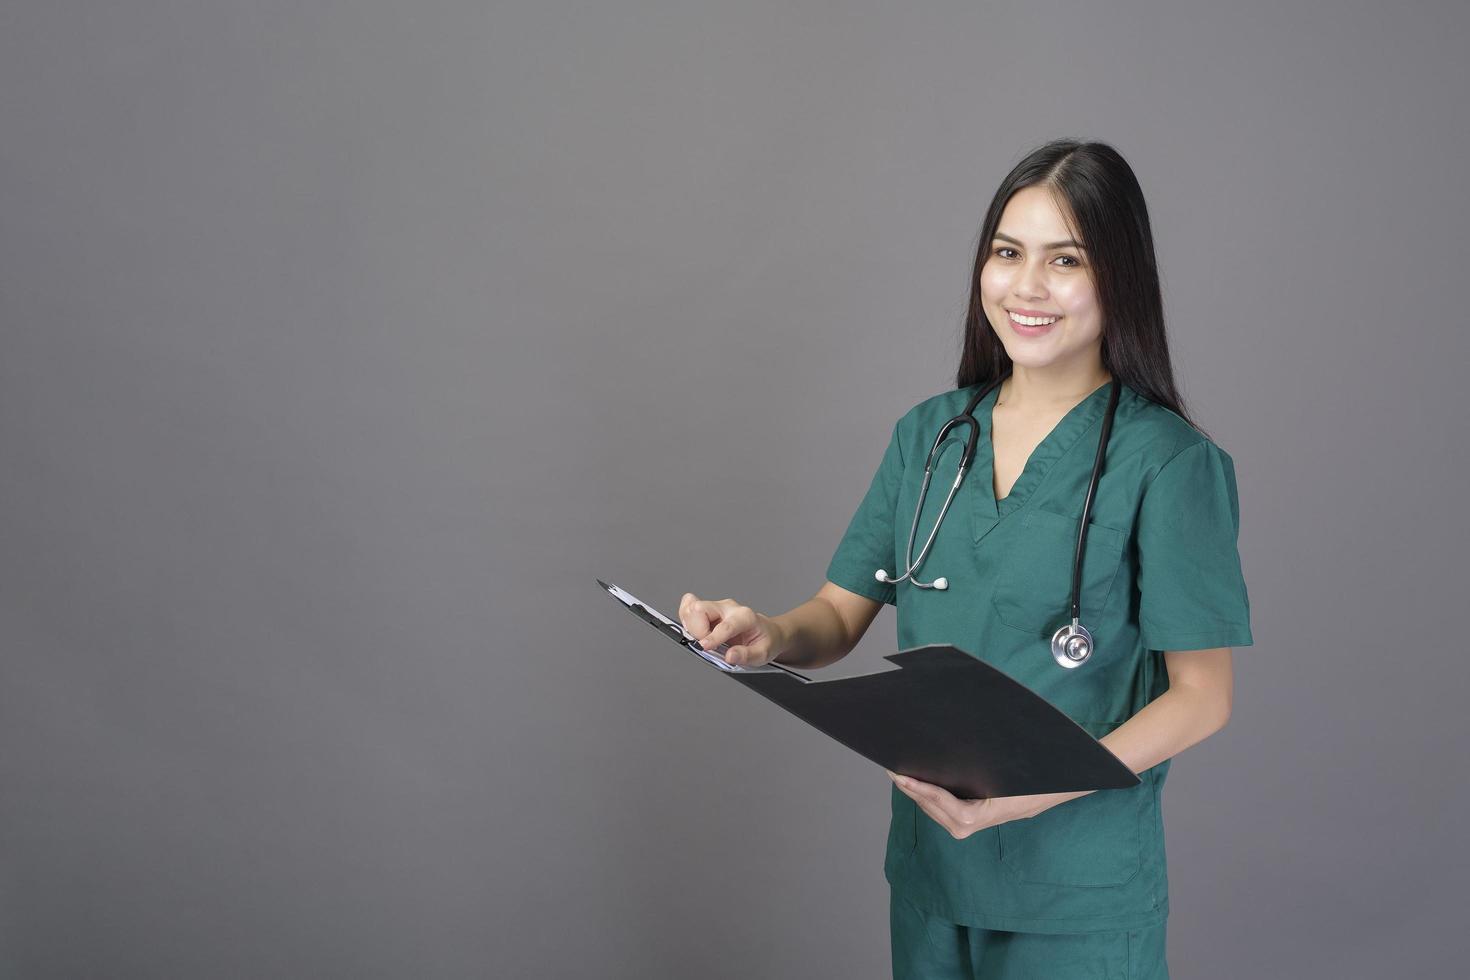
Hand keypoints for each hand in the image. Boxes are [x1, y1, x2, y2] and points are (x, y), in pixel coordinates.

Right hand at [677, 593, 787, 667]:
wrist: (766, 631)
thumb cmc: (764, 641)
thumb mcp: (763, 654)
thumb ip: (746, 656)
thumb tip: (730, 657)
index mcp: (745, 617)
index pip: (726, 625)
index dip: (713, 636)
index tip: (704, 646)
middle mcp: (729, 608)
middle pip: (701, 608)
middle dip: (696, 629)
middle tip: (704, 645)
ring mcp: (717, 607)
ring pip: (692, 607)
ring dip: (689, 625)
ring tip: (700, 638)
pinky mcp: (708, 610)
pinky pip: (689, 608)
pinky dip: (686, 619)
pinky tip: (693, 630)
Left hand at [885, 770, 1062, 839]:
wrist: (1060, 786)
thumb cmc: (1040, 777)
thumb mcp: (1016, 770)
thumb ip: (992, 762)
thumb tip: (967, 740)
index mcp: (987, 814)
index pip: (949, 807)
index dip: (924, 792)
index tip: (903, 777)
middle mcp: (977, 822)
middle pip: (934, 809)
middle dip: (912, 790)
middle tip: (891, 768)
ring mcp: (974, 822)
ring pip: (936, 811)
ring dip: (917, 794)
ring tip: (898, 773)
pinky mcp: (973, 817)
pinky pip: (944, 810)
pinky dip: (928, 797)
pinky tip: (917, 781)